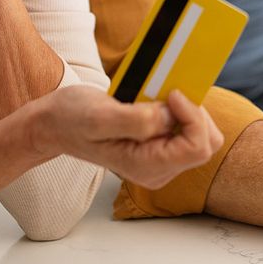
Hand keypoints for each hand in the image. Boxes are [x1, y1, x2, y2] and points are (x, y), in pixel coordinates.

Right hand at [25, 86, 223, 188]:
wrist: (56, 124)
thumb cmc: (73, 119)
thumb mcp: (100, 116)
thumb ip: (137, 120)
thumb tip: (170, 116)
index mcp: (147, 167)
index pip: (198, 147)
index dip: (193, 115)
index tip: (172, 93)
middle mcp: (159, 170)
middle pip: (206, 142)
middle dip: (194, 113)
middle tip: (166, 94)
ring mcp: (161, 161)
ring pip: (201, 135)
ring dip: (186, 111)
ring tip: (157, 98)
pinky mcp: (160, 148)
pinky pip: (187, 129)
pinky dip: (179, 111)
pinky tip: (156, 102)